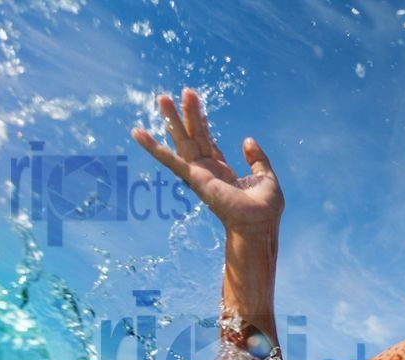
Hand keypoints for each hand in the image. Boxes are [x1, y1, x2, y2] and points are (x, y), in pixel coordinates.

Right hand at [131, 88, 282, 237]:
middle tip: (185, 91)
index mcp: (222, 171)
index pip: (209, 142)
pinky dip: (153, 147)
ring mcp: (199, 174)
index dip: (203, 123)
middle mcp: (207, 170)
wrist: (260, 224)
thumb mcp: (266, 176)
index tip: (198, 105)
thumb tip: (247, 140)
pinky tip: (138, 133)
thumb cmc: (265, 209)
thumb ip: (257, 158)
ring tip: (163, 97)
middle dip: (188, 114)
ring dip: (173, 119)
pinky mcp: (194, 178)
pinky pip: (170, 160)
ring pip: (183, 141)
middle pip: (195, 136)